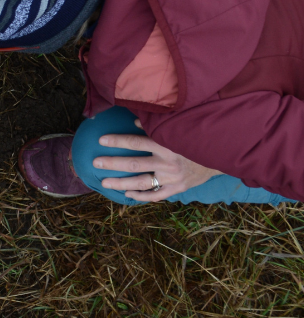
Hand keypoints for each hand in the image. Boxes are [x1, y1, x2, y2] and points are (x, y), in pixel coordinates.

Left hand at [95, 120, 222, 201]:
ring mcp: (172, 178)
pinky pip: (156, 195)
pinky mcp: (177, 189)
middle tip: (95, 162)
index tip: (101, 140)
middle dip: (113, 163)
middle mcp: (167, 163)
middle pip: (134, 164)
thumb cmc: (193, 138)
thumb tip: (136, 121)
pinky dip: (141, 196)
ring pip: (141, 182)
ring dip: (121, 183)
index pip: (136, 142)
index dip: (118, 141)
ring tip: (105, 182)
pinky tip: (127, 194)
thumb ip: (156, 126)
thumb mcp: (176, 128)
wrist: (220, 155)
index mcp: (166, 145)